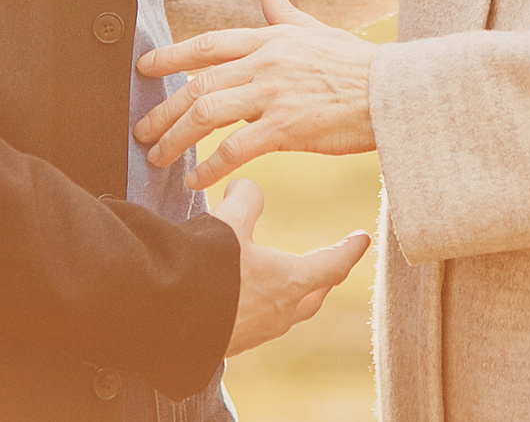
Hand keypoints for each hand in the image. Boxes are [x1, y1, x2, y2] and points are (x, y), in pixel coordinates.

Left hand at [135, 0, 377, 189]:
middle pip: (198, 82)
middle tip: (141, 129)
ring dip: (177, 138)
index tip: (144, 67)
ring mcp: (274, 94)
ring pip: (207, 113)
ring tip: (158, 157)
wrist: (395, 92)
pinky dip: (210, 166)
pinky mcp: (287, 128)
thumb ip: (284, 13)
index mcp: (269, 39)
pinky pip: (236, 149)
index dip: (171, 55)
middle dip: (164, 109)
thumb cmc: (359, 64)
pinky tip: (195, 180)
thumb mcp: (317, 30)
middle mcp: (265, 62)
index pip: (208, 43)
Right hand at [207, 177, 370, 356]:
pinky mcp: (233, 343)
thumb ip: (245, 199)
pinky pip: (260, 324)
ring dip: (294, 295)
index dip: (349, 250)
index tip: (363, 239)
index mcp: (290, 282)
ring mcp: (257, 333)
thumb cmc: (205, 268)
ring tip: (288, 283)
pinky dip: (264, 308)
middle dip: (325, 277)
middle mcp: (280, 313)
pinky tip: (247, 301)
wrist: (166, 317)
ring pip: (288, 313)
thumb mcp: (229, 221)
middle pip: (314, 294)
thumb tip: (246, 186)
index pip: (333, 265)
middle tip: (331, 265)